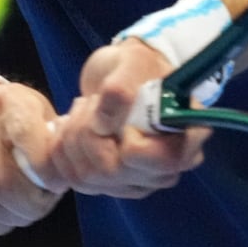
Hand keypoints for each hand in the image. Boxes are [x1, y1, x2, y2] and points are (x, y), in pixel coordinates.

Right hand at [0, 81, 67, 234]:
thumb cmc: (8, 113)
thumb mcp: (36, 111)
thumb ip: (52, 141)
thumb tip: (63, 175)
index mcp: (6, 99)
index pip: (31, 147)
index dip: (49, 177)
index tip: (57, 184)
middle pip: (3, 185)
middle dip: (31, 207)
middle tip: (42, 205)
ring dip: (14, 218)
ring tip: (25, 209)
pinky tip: (4, 212)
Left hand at [49, 39, 210, 197]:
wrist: (125, 74)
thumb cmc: (138, 65)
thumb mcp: (133, 62)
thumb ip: (120, 89)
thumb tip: (102, 125)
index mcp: (186, 141)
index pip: (161, 163)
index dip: (133, 143)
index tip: (124, 116)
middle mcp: (164, 171)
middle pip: (114, 173)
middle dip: (89, 132)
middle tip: (90, 102)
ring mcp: (136, 181)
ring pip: (87, 178)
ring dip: (72, 137)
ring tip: (82, 108)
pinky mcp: (110, 184)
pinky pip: (73, 179)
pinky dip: (61, 149)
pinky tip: (69, 124)